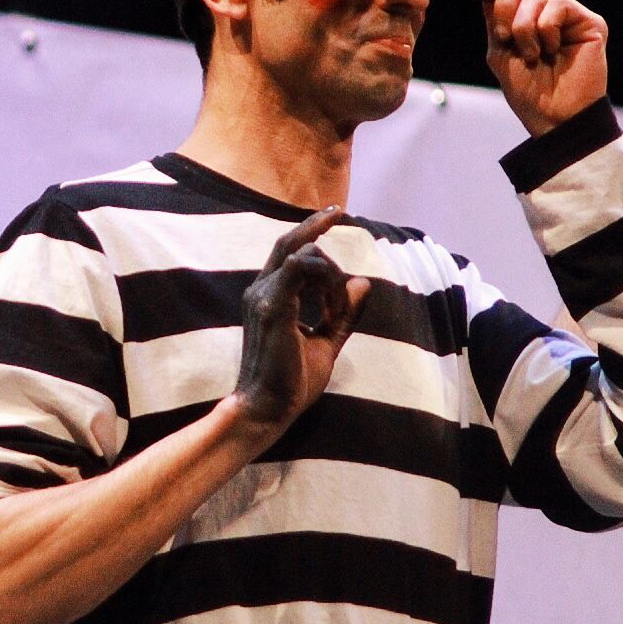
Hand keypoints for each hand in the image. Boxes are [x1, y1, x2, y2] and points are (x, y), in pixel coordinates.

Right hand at [233, 207, 370, 435]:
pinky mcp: (271, 306)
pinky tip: (333, 308)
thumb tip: (362, 283)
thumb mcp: (326, 342)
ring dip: (332, 276)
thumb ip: (342, 313)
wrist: (268, 409)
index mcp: (268, 296)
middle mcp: (260, 290)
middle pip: (291, 243)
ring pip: (305, 255)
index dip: (310, 230)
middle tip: (341, 214)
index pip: (288, 251)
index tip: (335, 215)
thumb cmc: (290, 382)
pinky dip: (326, 282)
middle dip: (317, 226)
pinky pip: (302, 268)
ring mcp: (262, 296)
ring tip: (339, 310)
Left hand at [483, 0, 607, 135]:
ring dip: (524, 28)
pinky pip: (557, 4)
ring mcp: (569, 14)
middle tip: (507, 38)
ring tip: (534, 54)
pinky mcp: (589, 21)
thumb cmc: (527, 89)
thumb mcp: (499, 48)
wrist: (552, 115)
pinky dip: (545, 30)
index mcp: (524, 12)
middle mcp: (547, 8)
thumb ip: (494, 15)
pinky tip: (552, 50)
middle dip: (505, 7)